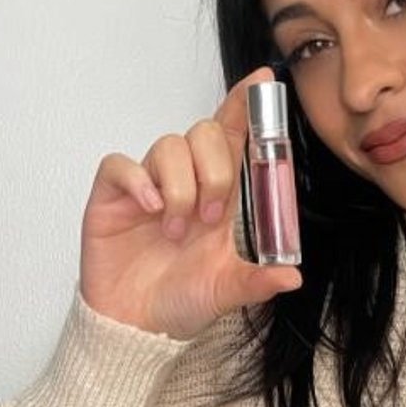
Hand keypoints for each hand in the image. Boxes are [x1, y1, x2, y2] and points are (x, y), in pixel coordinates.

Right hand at [79, 66, 302, 339]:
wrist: (135, 326)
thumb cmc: (181, 299)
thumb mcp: (225, 291)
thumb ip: (256, 281)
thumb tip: (292, 276)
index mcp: (218, 194)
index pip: (233, 136)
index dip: (245, 106)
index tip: (262, 80)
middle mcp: (185, 181)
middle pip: (204, 133)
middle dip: (214, 170)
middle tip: (209, 217)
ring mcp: (148, 186)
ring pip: (168, 146)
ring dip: (180, 186)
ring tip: (176, 229)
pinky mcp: (113, 197)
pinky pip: (120, 164)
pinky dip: (138, 181)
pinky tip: (150, 211)